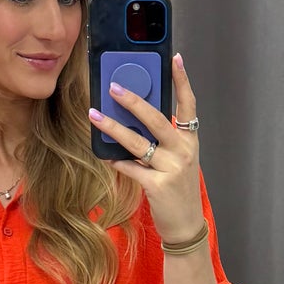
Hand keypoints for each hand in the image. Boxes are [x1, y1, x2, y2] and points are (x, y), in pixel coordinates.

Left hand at [88, 52, 203, 241]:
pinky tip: (105, 155)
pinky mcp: (158, 186)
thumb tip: (133, 118)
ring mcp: (172, 168)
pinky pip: (130, 167)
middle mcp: (183, 151)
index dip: (182, 81)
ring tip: (94, 116)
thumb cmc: (178, 188)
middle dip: (133, 101)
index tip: (175, 59)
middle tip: (114, 87)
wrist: (185, 225)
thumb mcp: (178, 159)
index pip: (188, 104)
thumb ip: (162, 140)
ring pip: (138, 142)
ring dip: (113, 128)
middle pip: (156, 119)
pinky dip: (116, 161)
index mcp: (189, 140)